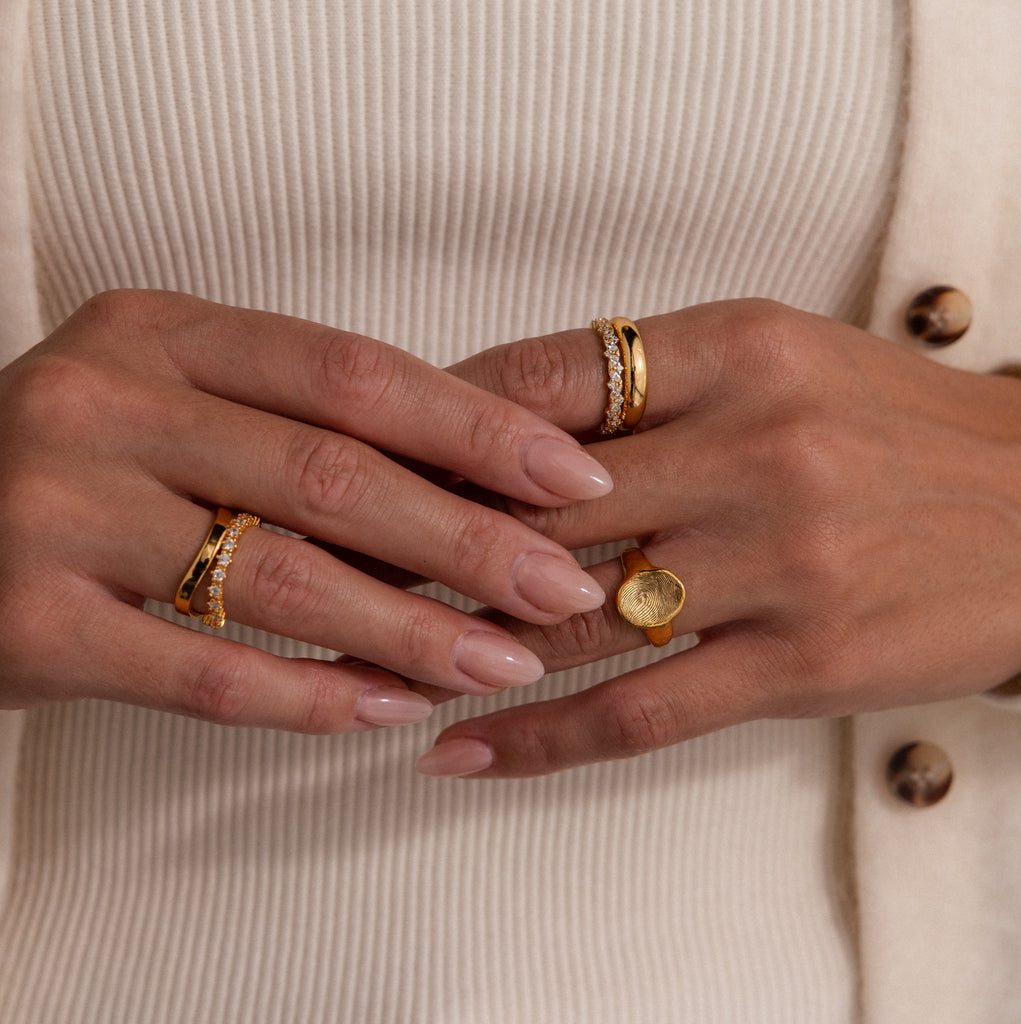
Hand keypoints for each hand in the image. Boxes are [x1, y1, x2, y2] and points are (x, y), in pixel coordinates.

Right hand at [0, 290, 612, 730]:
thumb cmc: (78, 461)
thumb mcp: (173, 402)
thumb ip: (296, 426)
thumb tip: (470, 487)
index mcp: (159, 333)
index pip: (354, 374)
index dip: (476, 429)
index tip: (571, 478)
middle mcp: (104, 405)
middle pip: (335, 476)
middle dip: (470, 541)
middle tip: (562, 587)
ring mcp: (56, 512)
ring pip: (282, 579)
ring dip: (412, 631)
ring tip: (502, 661)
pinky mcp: (27, 624)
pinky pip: (205, 672)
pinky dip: (310, 698)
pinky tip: (388, 710)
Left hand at [416, 299, 1020, 776]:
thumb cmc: (891, 428)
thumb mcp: (781, 359)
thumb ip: (651, 382)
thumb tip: (504, 422)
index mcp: (741, 347)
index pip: (543, 377)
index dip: (435, 421)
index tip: (370, 458)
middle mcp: (757, 445)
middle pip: (537, 499)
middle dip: (419, 538)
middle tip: (328, 563)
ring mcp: (782, 559)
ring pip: (572, 610)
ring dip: (454, 640)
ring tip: (366, 660)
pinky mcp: (806, 662)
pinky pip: (641, 709)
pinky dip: (538, 737)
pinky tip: (462, 750)